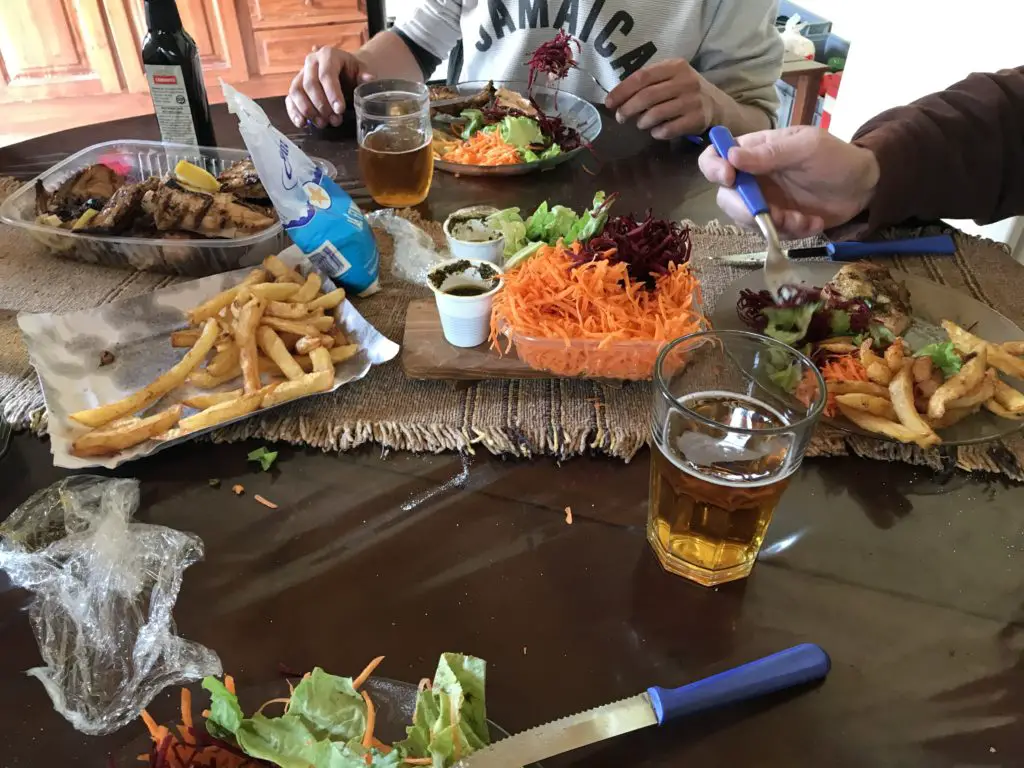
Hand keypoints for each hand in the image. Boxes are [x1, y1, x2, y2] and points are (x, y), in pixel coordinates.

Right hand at [286, 46, 373, 128]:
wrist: (344, 70)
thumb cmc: (353, 71)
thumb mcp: (362, 70)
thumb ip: (365, 74)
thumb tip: (368, 78)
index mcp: (328, 54)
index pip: (327, 74)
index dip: (332, 93)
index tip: (340, 109)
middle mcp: (311, 61)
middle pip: (310, 84)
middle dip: (322, 106)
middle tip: (335, 120)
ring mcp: (301, 74)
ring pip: (296, 91)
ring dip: (308, 111)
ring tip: (322, 124)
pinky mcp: (295, 87)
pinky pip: (290, 99)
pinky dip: (294, 112)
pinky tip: (303, 123)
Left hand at [604, 59, 711, 139]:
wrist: (717, 106)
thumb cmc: (685, 92)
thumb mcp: (671, 78)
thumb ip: (648, 83)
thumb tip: (617, 99)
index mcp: (675, 66)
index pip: (642, 77)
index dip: (622, 91)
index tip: (609, 103)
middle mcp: (685, 81)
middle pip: (647, 96)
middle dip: (628, 109)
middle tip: (621, 117)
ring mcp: (692, 100)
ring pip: (656, 113)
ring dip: (642, 122)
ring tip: (640, 124)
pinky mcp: (697, 119)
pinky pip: (668, 129)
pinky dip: (657, 133)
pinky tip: (656, 132)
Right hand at [698, 126, 880, 237]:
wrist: (864, 186)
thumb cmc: (835, 158)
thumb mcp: (805, 147)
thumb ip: (770, 153)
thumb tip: (731, 155)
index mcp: (754, 151)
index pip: (715, 156)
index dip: (714, 168)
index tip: (730, 178)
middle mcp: (752, 177)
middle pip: (725, 196)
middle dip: (745, 210)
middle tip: (772, 214)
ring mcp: (763, 201)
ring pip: (745, 220)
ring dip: (773, 224)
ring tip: (801, 218)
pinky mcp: (777, 222)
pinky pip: (769, 234)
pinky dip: (792, 232)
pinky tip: (812, 222)